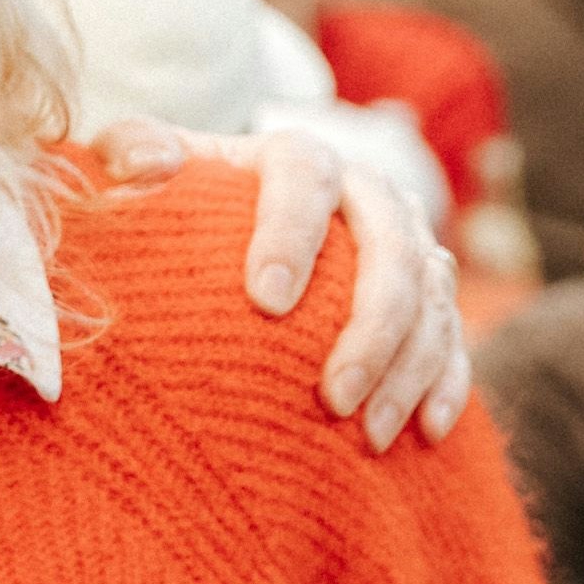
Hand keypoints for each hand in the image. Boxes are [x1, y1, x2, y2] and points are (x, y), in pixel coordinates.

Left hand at [96, 120, 470, 451]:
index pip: (304, 178)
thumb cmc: (187, 201)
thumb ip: (130, 150)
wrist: (239, 215)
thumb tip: (143, 165)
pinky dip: (444, 382)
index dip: (290, 233)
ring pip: (431, 298)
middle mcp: (366, 192)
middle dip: (371, 327)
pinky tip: (425, 432)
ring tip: (369, 434)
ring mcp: (408, 241)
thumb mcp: (146, 165)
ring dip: (407, 369)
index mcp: (298, 158)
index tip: (264, 299)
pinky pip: (453, 336)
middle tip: (331, 398)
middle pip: (391, 248)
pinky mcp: (431, 291)